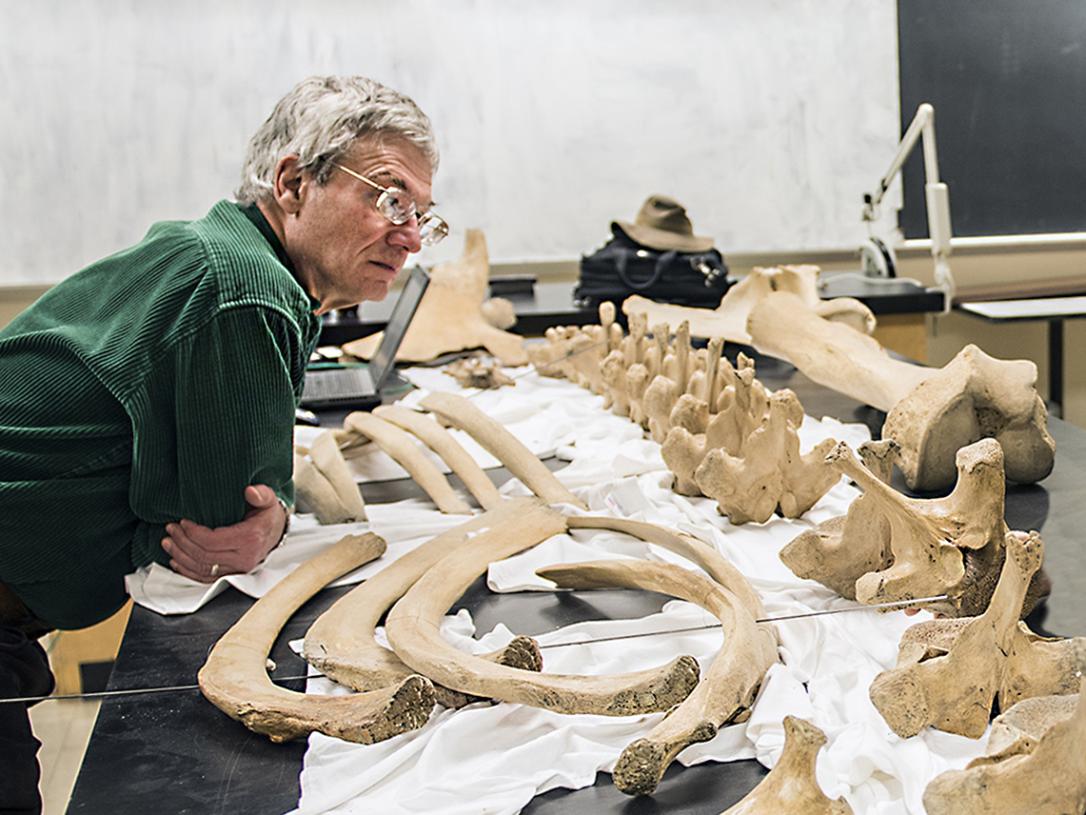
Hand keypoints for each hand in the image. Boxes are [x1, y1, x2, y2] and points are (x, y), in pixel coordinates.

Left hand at [162, 485, 287, 581]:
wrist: (276, 532)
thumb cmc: (268, 515)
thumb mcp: (268, 500)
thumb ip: (261, 494)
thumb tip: (250, 491)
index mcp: (250, 539)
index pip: (213, 541)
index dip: (193, 533)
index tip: (183, 521)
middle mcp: (244, 558)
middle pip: (204, 556)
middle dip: (183, 542)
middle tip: (171, 529)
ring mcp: (238, 570)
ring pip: (202, 568)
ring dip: (181, 556)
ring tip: (168, 542)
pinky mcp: (232, 575)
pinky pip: (206, 578)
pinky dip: (188, 571)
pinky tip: (176, 561)